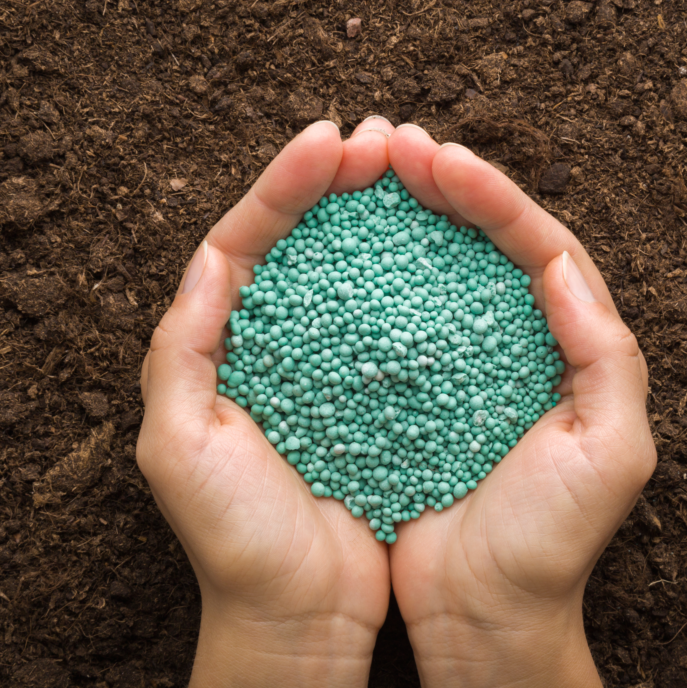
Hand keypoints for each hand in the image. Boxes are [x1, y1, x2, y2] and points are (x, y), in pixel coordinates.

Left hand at [137, 119, 393, 687]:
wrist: (299, 610)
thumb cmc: (235, 538)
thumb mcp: (179, 444)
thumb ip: (180, 349)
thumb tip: (210, 257)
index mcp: (223, 343)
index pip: (248, 241)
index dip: (286, 186)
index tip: (328, 143)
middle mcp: (279, 341)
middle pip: (304, 240)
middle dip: (337, 183)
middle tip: (380, 138)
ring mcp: (332, 361)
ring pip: (356, 268)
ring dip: (380, 215)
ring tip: (413, 166)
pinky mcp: (378, 390)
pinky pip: (398, 318)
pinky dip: (417, 277)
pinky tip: (443, 242)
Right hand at [382, 124, 655, 687]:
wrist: (484, 612)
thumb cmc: (549, 543)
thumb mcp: (611, 452)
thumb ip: (607, 355)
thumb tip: (562, 265)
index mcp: (566, 345)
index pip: (536, 246)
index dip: (492, 196)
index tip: (441, 160)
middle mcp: (512, 341)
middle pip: (482, 241)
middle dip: (444, 185)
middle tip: (395, 144)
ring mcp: (455, 360)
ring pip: (433, 269)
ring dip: (403, 216)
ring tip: (367, 171)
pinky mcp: (409, 387)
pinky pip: (389, 317)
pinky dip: (368, 278)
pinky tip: (339, 248)